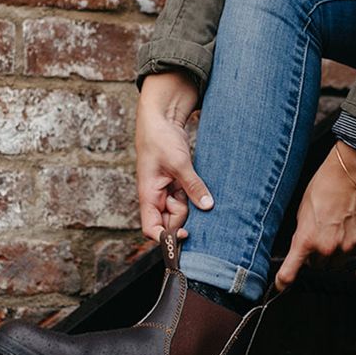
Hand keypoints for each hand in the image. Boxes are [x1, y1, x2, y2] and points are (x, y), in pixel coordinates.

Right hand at [135, 71, 213, 240]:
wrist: (161, 117)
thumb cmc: (160, 138)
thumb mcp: (179, 162)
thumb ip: (192, 186)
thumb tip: (207, 206)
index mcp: (148, 195)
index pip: (151, 229)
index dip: (166, 237)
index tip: (184, 234)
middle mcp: (156, 198)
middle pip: (171, 223)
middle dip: (185, 219)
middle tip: (199, 202)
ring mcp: (166, 192)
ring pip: (181, 212)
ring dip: (192, 206)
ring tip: (200, 190)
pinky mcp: (177, 185)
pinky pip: (187, 200)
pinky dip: (196, 198)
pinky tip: (203, 193)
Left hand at [275, 141, 355, 290]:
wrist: (349, 176)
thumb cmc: (323, 189)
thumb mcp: (302, 214)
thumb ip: (302, 236)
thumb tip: (303, 249)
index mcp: (306, 240)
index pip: (292, 269)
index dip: (284, 280)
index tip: (281, 286)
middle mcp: (326, 248)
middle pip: (319, 266)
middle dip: (317, 257)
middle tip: (321, 236)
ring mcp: (347, 247)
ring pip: (337, 263)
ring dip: (335, 253)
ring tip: (336, 230)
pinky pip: (355, 254)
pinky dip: (352, 245)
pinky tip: (349, 228)